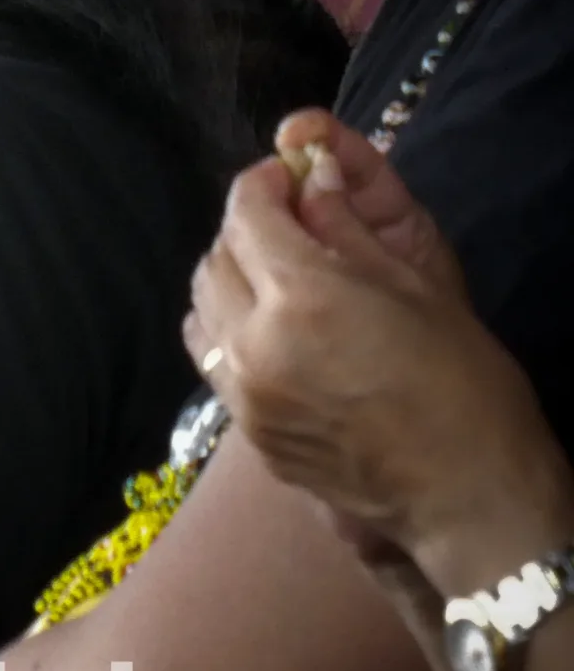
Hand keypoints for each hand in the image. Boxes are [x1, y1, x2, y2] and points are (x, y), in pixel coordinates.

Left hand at [185, 141, 573, 582]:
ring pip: (202, 310)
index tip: (287, 178)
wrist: (469, 494)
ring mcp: (242, 393)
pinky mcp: (245, 432)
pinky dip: (228, 331)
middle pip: (215, 259)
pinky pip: (213, 360)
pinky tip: (270, 333)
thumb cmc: (464, 383)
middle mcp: (254, 343)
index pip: (246, 214)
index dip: (263, 185)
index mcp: (301, 297)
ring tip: (275, 280)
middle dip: (245, 232)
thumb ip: (347, 228)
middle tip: (287, 228)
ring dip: (229, 281)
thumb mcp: (417, 286)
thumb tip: (313, 176)